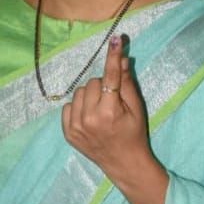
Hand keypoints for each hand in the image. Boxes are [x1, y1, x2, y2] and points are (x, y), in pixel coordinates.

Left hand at [61, 35, 147, 170]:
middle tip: (111, 101)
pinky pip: (68, 105)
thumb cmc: (133, 133)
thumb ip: (126, 82)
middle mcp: (90, 118)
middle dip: (102, 87)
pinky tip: (89, 119)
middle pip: (92, 82)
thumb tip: (120, 58)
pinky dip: (78, 108)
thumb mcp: (136, 108)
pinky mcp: (67, 132)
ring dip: (89, 96)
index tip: (116, 39)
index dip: (113, 57)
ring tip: (100, 110)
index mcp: (110, 112)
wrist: (124, 164)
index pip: (110, 76)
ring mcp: (76, 126)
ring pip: (79, 92)